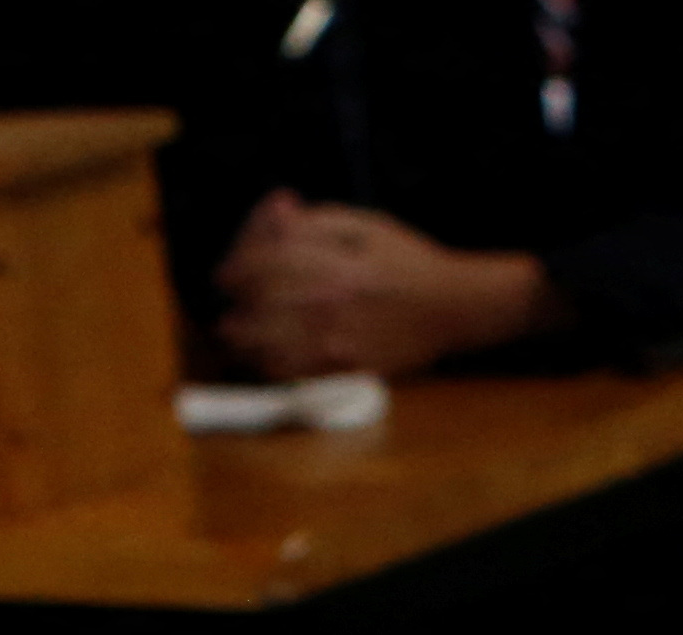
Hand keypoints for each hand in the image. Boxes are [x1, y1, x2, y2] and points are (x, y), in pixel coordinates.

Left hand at [217, 192, 560, 378]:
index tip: (228, 273)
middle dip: (237, 299)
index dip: (237, 266)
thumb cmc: (410, 261)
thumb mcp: (366, 225)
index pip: (263, 263)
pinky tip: (261, 355)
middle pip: (257, 302)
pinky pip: (291, 372)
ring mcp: (337, 339)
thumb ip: (316, 221)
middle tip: (231, 300)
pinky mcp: (345, 368)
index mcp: (333, 261)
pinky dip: (266, 363)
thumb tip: (276, 214)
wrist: (454, 306)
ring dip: (242, 335)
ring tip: (234, 330)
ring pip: (265, 342)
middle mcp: (330, 302)